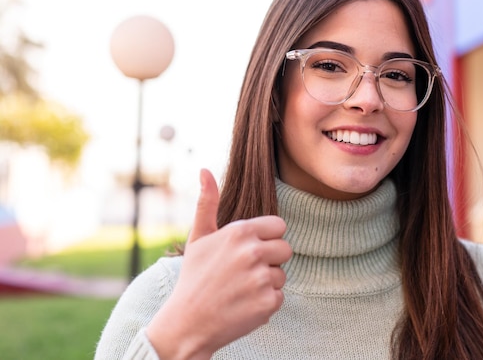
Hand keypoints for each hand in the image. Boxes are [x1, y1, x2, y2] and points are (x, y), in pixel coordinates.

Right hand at [147, 169, 291, 358]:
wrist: (186, 323)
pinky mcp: (267, 303)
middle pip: (286, 249)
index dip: (266, 239)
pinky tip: (244, 305)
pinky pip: (279, 297)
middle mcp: (253, 252)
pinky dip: (265, 304)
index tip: (249, 251)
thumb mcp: (198, 237)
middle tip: (244, 272)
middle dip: (270, 260)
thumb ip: (207, 202)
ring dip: (266, 283)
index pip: (279, 226)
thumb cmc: (193, 277)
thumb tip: (205, 170)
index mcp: (240, 231)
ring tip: (240, 290)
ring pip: (281, 275)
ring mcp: (261, 278)